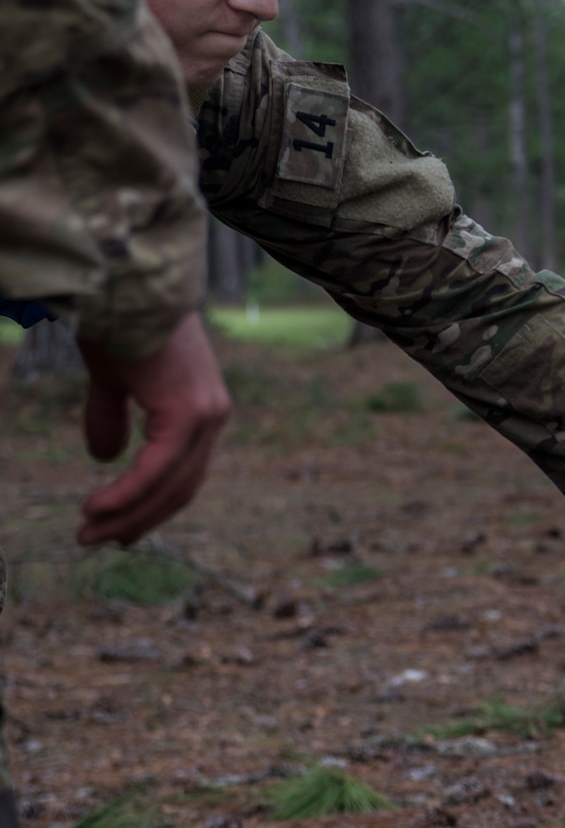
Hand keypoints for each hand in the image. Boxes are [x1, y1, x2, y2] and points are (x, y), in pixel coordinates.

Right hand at [76, 310, 232, 545]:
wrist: (122, 285)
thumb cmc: (116, 322)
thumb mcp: (113, 379)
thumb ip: (113, 417)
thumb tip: (105, 458)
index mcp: (202, 410)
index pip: (183, 475)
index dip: (151, 506)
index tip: (118, 530)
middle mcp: (213, 417)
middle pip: (181, 488)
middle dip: (138, 520)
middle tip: (99, 542)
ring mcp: (206, 416)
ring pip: (170, 485)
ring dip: (128, 515)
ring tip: (89, 534)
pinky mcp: (188, 414)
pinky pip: (158, 470)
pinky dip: (128, 494)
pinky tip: (99, 511)